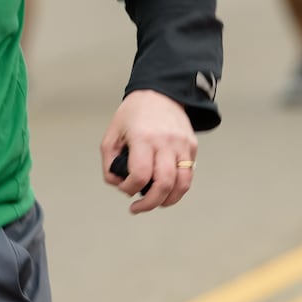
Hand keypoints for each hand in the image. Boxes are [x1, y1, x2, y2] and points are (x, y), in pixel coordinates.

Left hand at [100, 90, 197, 213]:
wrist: (160, 93)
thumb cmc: (133, 114)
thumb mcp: (112, 133)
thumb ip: (109, 161)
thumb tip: (117, 183)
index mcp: (143, 138)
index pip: (140, 174)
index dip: (130, 189)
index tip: (124, 189)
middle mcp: (165, 142)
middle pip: (164, 184)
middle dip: (150, 203)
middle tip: (138, 208)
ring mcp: (182, 145)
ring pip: (182, 184)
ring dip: (169, 200)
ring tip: (155, 203)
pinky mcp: (192, 147)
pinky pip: (188, 174)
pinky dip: (178, 188)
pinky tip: (165, 190)